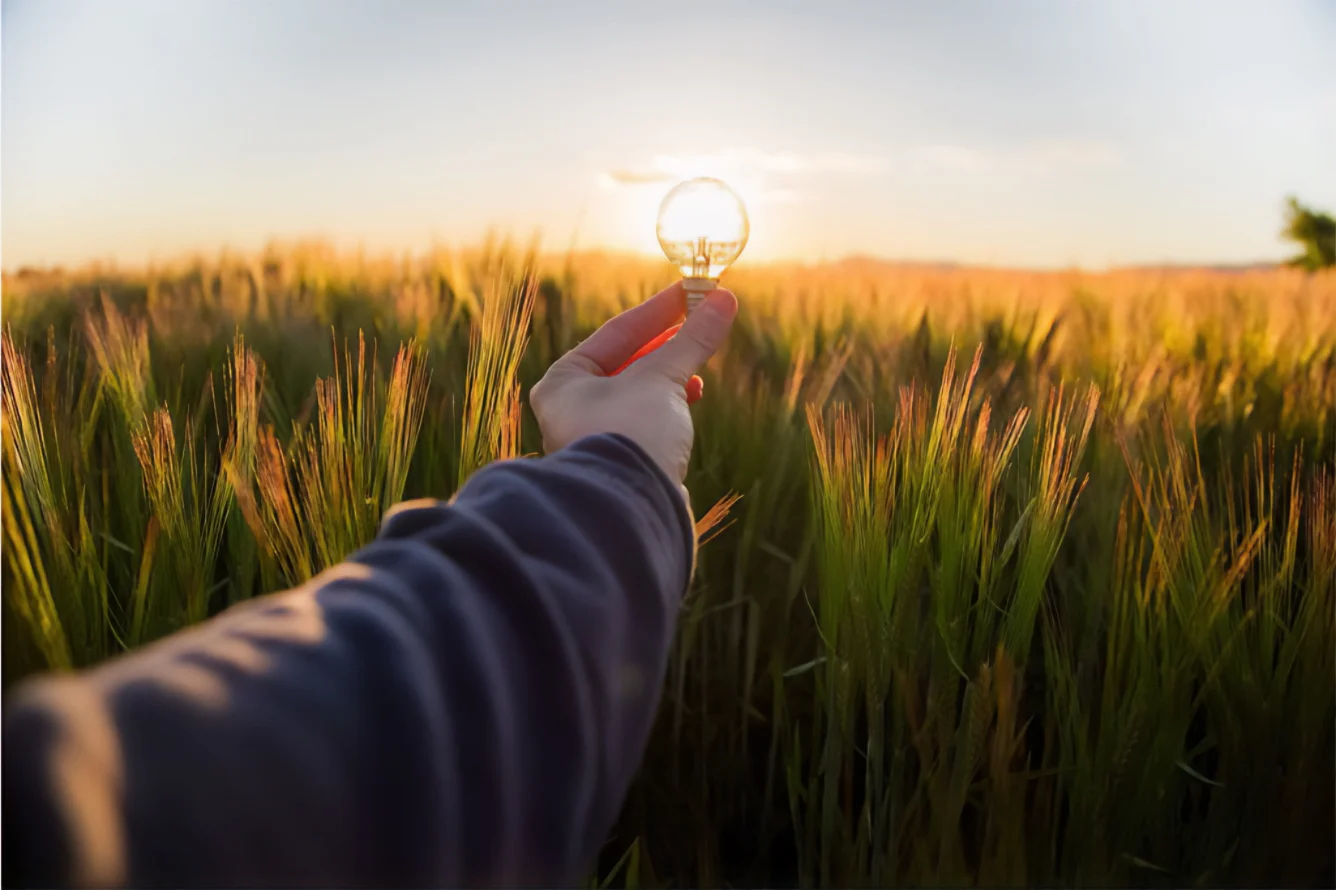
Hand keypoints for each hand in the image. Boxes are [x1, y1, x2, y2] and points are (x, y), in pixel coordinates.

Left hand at [529, 282, 737, 496]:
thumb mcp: (663, 378)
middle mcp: (572, 409)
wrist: (631, 511)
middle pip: (628, 362)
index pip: (616, 333)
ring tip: (697, 368)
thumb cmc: (631, 435)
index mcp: (564, 382)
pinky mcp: (622, 460)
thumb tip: (723, 299)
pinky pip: (647, 420)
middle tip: (702, 320)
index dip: (659, 310)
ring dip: (671, 375)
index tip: (692, 291)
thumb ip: (692, 339)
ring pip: (640, 392)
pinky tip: (690, 400)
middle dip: (668, 344)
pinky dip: (670, 406)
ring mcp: (597, 437)